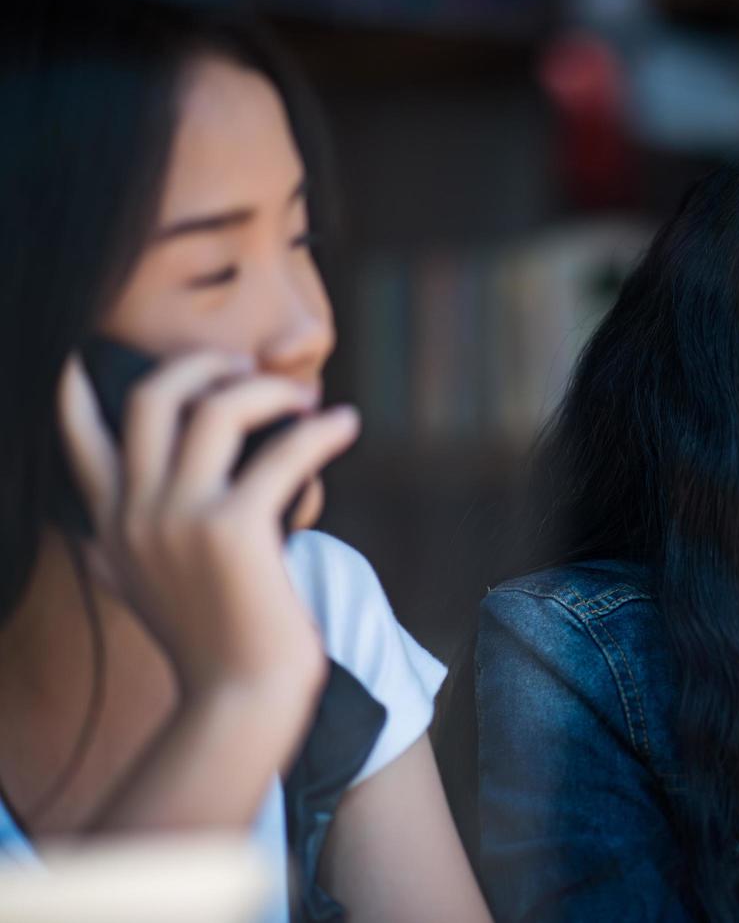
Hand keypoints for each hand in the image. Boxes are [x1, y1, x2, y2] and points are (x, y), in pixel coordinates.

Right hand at [56, 351, 357, 698]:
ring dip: (268, 390)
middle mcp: (135, 513)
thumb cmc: (208, 644)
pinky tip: (345, 427)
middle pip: (153, 398)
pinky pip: (285, 451)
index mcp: (112, 523)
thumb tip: (88, 534)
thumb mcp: (136, 592)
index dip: (76, 392)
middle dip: (201, 365)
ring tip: (306, 399)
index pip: (79, 440)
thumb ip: (111, 555)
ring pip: (216, 408)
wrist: (238, 698)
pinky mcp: (236, 530)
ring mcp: (181, 519)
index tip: (82, 357)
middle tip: (246, 367)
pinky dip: (322, 431)